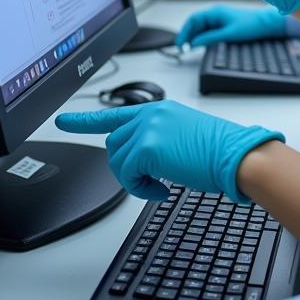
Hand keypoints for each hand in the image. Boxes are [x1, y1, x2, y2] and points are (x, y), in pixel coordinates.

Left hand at [56, 100, 282, 201]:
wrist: (236, 156)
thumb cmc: (220, 152)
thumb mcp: (184, 136)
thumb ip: (158, 139)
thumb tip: (141, 161)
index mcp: (160, 110)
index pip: (115, 114)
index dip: (84, 120)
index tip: (63, 120)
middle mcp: (151, 114)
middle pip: (113, 144)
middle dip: (126, 166)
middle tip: (150, 180)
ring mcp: (147, 128)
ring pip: (118, 161)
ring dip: (135, 179)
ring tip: (161, 183)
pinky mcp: (147, 147)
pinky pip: (127, 176)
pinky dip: (142, 189)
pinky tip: (163, 189)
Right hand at [177, 5, 286, 48]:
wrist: (266, 24)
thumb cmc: (250, 25)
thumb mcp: (228, 34)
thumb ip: (209, 38)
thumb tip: (193, 43)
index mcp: (215, 11)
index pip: (193, 20)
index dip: (184, 32)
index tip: (179, 44)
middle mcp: (215, 12)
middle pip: (195, 23)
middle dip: (187, 35)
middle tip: (182, 48)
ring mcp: (219, 17)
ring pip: (200, 27)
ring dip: (194, 37)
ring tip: (189, 48)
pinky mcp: (223, 22)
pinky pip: (207, 29)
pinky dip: (202, 36)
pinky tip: (200, 44)